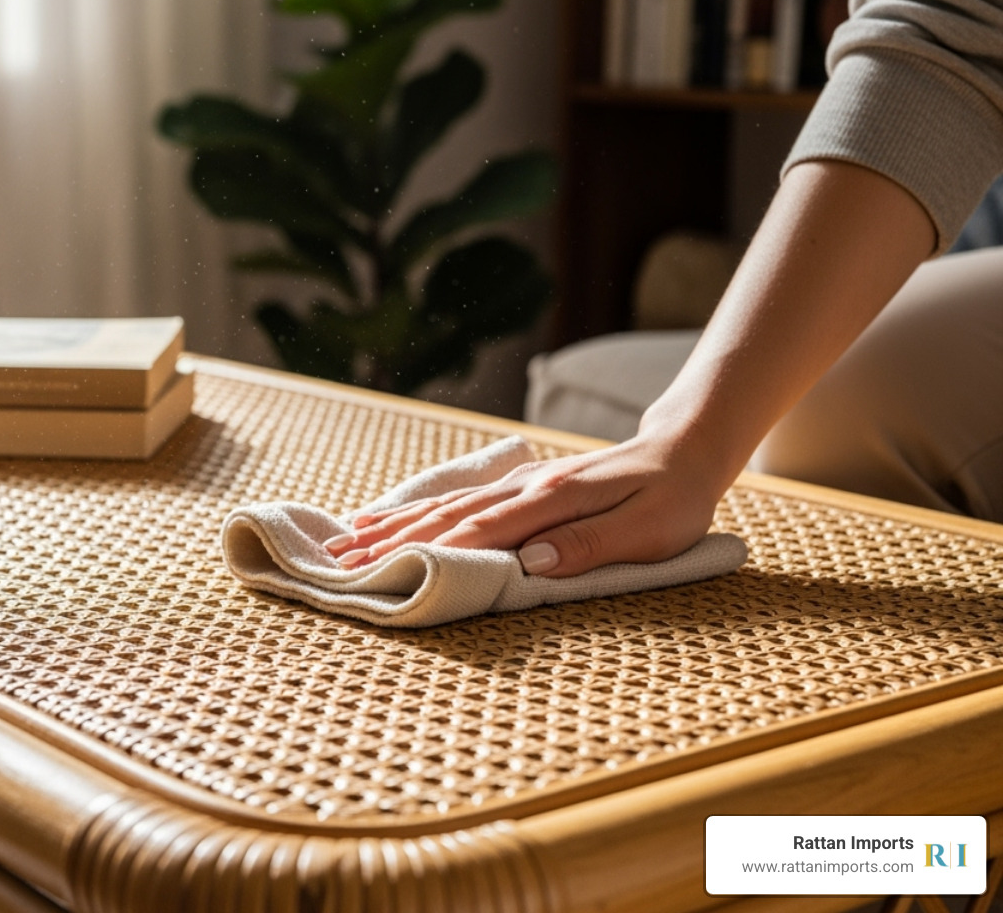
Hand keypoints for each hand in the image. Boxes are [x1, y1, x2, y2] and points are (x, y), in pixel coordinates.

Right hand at [321, 430, 733, 577]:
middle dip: (389, 543)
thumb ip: (589, 545)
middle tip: (338, 565)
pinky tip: (389, 518)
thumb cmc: (674, 498)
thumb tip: (529, 563)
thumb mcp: (649, 531)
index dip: (428, 553)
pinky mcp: (518, 488)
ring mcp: (517, 485)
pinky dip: (417, 511)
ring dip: (392, 526)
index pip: (479, 532)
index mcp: (551, 501)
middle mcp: (524, 489)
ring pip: (443, 506)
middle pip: (445, 518)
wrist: (683, 449)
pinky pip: (457, 500)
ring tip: (346, 542)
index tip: (380, 572)